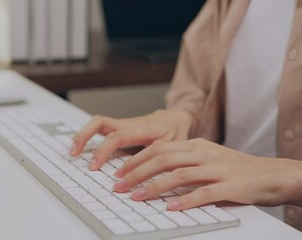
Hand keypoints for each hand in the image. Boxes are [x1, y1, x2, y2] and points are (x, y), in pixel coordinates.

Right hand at [70, 110, 194, 169]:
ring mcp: (122, 124)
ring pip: (97, 123)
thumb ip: (157, 157)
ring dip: (83, 135)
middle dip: (84, 136)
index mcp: (141, 128)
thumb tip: (140, 172)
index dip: (103, 151)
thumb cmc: (175, 133)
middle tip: (74, 153)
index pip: (117, 136)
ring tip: (73, 151)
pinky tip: (82, 148)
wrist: (176, 118)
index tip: (94, 166)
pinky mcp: (119, 128)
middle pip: (100, 122)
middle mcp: (128, 124)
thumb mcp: (173, 146)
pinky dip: (88, 136)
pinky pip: (100, 128)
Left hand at [113, 138, 301, 209]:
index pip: (159, 148)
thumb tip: (153, 171)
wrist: (272, 174)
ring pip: (179, 174)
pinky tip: (171, 208)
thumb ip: (183, 161)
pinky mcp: (230, 185)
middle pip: (164, 159)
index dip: (136, 160)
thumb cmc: (236, 168)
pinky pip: (204, 193)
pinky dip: (185, 201)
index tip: (119, 172)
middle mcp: (204, 153)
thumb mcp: (207, 157)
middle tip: (119, 186)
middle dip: (137, 173)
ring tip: (137, 197)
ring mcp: (217, 168)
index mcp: (196, 145)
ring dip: (155, 186)